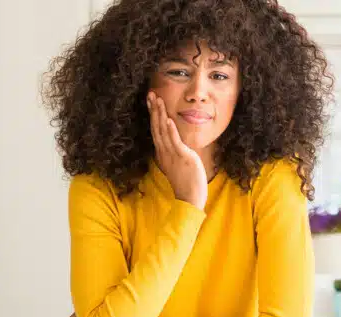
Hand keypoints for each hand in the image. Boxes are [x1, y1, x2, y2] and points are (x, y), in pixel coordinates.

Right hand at [148, 92, 208, 208]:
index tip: (151, 101)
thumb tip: (175, 144)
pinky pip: (174, 142)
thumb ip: (175, 153)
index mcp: (163, 153)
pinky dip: (170, 130)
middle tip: (150, 94)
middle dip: (153, 110)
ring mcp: (173, 155)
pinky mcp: (183, 158)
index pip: (156, 130)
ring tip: (157, 100)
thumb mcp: (178, 164)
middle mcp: (165, 152)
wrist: (190, 199)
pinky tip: (167, 119)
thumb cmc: (186, 183)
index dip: (153, 115)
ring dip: (160, 115)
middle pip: (156, 127)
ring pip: (163, 132)